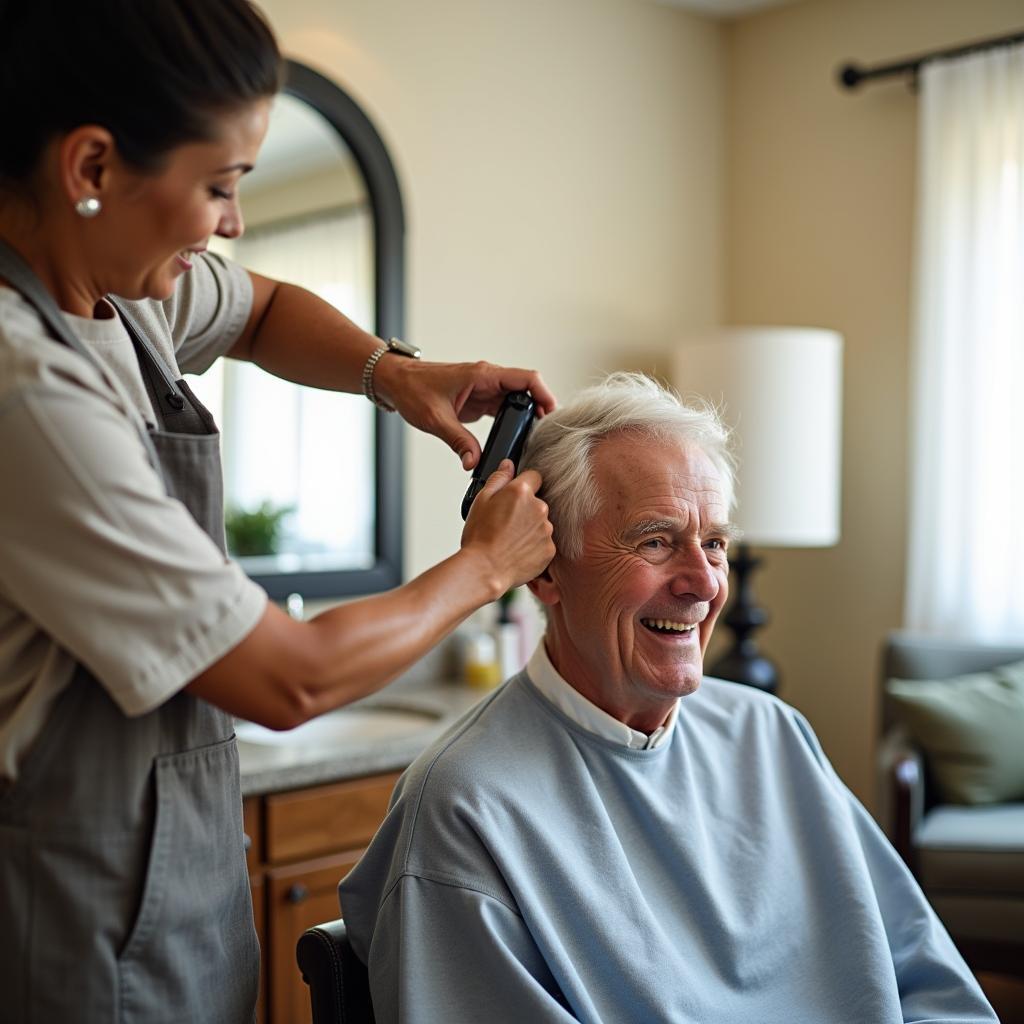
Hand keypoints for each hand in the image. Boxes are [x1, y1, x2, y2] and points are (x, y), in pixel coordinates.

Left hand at [373, 358, 555, 468]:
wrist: (396, 382)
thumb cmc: (412, 389)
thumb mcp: (436, 419)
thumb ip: (458, 441)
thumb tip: (474, 462)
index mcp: (482, 375)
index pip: (526, 378)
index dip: (544, 394)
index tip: (552, 413)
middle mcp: (487, 379)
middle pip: (526, 390)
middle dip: (540, 409)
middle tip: (545, 433)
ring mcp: (484, 389)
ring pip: (517, 401)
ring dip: (527, 416)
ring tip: (534, 438)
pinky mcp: (479, 400)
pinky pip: (503, 408)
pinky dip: (512, 421)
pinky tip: (516, 436)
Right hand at [460, 460, 554, 592]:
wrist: (484, 570)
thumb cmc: (480, 537)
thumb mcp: (481, 500)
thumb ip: (498, 478)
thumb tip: (508, 464)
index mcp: (522, 492)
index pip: (534, 477)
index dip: (523, 486)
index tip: (513, 498)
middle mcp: (539, 508)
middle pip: (537, 502)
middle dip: (525, 510)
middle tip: (505, 524)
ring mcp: (546, 530)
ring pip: (541, 523)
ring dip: (530, 529)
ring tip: (510, 541)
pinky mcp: (550, 549)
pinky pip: (544, 543)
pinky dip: (534, 547)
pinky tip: (517, 552)